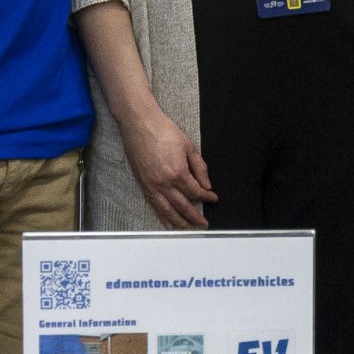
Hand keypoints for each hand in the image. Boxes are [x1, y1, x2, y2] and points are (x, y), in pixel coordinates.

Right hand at [120, 107, 214, 228]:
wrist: (140, 124)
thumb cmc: (163, 131)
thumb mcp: (188, 146)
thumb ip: (199, 168)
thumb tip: (206, 185)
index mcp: (178, 173)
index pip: (196, 192)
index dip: (207, 197)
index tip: (213, 198)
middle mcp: (164, 183)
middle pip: (183, 206)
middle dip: (195, 217)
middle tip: (203, 224)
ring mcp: (152, 186)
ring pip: (167, 211)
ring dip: (180, 222)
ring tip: (189, 229)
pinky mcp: (143, 185)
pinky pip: (154, 206)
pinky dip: (163, 216)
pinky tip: (169, 223)